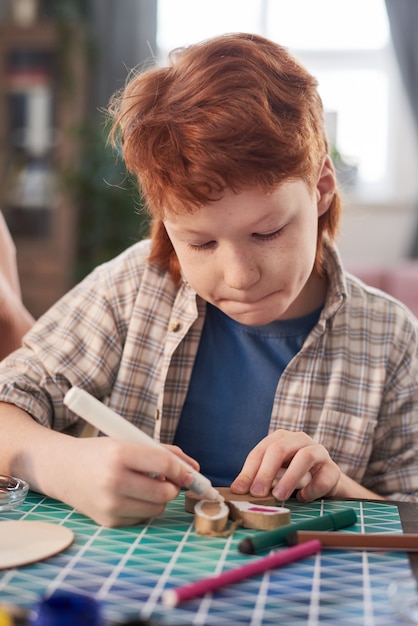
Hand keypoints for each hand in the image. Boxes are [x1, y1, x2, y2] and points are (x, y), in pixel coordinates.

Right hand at [0, 403, 199, 526]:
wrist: (63, 469)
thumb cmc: (101, 453)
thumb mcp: (129, 442)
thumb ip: (163, 453)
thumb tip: (194, 469)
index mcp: (120, 453)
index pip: (164, 464)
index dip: (182, 470)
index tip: (191, 473)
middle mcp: (113, 480)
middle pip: (165, 492)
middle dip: (173, 486)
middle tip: (167, 479)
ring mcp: (110, 504)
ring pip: (157, 508)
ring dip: (159, 497)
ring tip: (145, 485)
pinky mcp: (108, 521)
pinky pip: (142, 517)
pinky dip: (143, 507)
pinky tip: (130, 495)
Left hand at [230, 429, 340, 501]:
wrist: (325, 479)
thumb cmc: (293, 474)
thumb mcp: (274, 473)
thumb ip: (257, 479)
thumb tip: (237, 490)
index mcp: (280, 438)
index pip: (260, 451)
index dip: (248, 471)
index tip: (240, 490)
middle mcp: (298, 439)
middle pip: (279, 449)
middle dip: (266, 472)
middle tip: (257, 493)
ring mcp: (318, 451)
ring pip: (305, 457)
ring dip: (290, 477)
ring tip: (279, 496)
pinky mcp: (333, 469)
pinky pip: (323, 477)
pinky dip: (312, 489)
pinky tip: (303, 498)